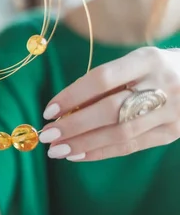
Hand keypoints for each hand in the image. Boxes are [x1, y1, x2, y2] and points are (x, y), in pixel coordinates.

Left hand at [38, 47, 179, 160]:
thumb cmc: (156, 70)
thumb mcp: (136, 64)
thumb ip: (105, 83)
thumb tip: (64, 109)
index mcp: (147, 60)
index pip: (102, 79)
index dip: (73, 95)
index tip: (48, 110)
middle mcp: (162, 84)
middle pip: (110, 109)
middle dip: (74, 125)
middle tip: (47, 135)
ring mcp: (171, 111)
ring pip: (120, 132)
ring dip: (84, 143)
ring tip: (57, 150)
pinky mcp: (173, 132)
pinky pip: (132, 146)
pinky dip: (101, 152)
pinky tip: (78, 154)